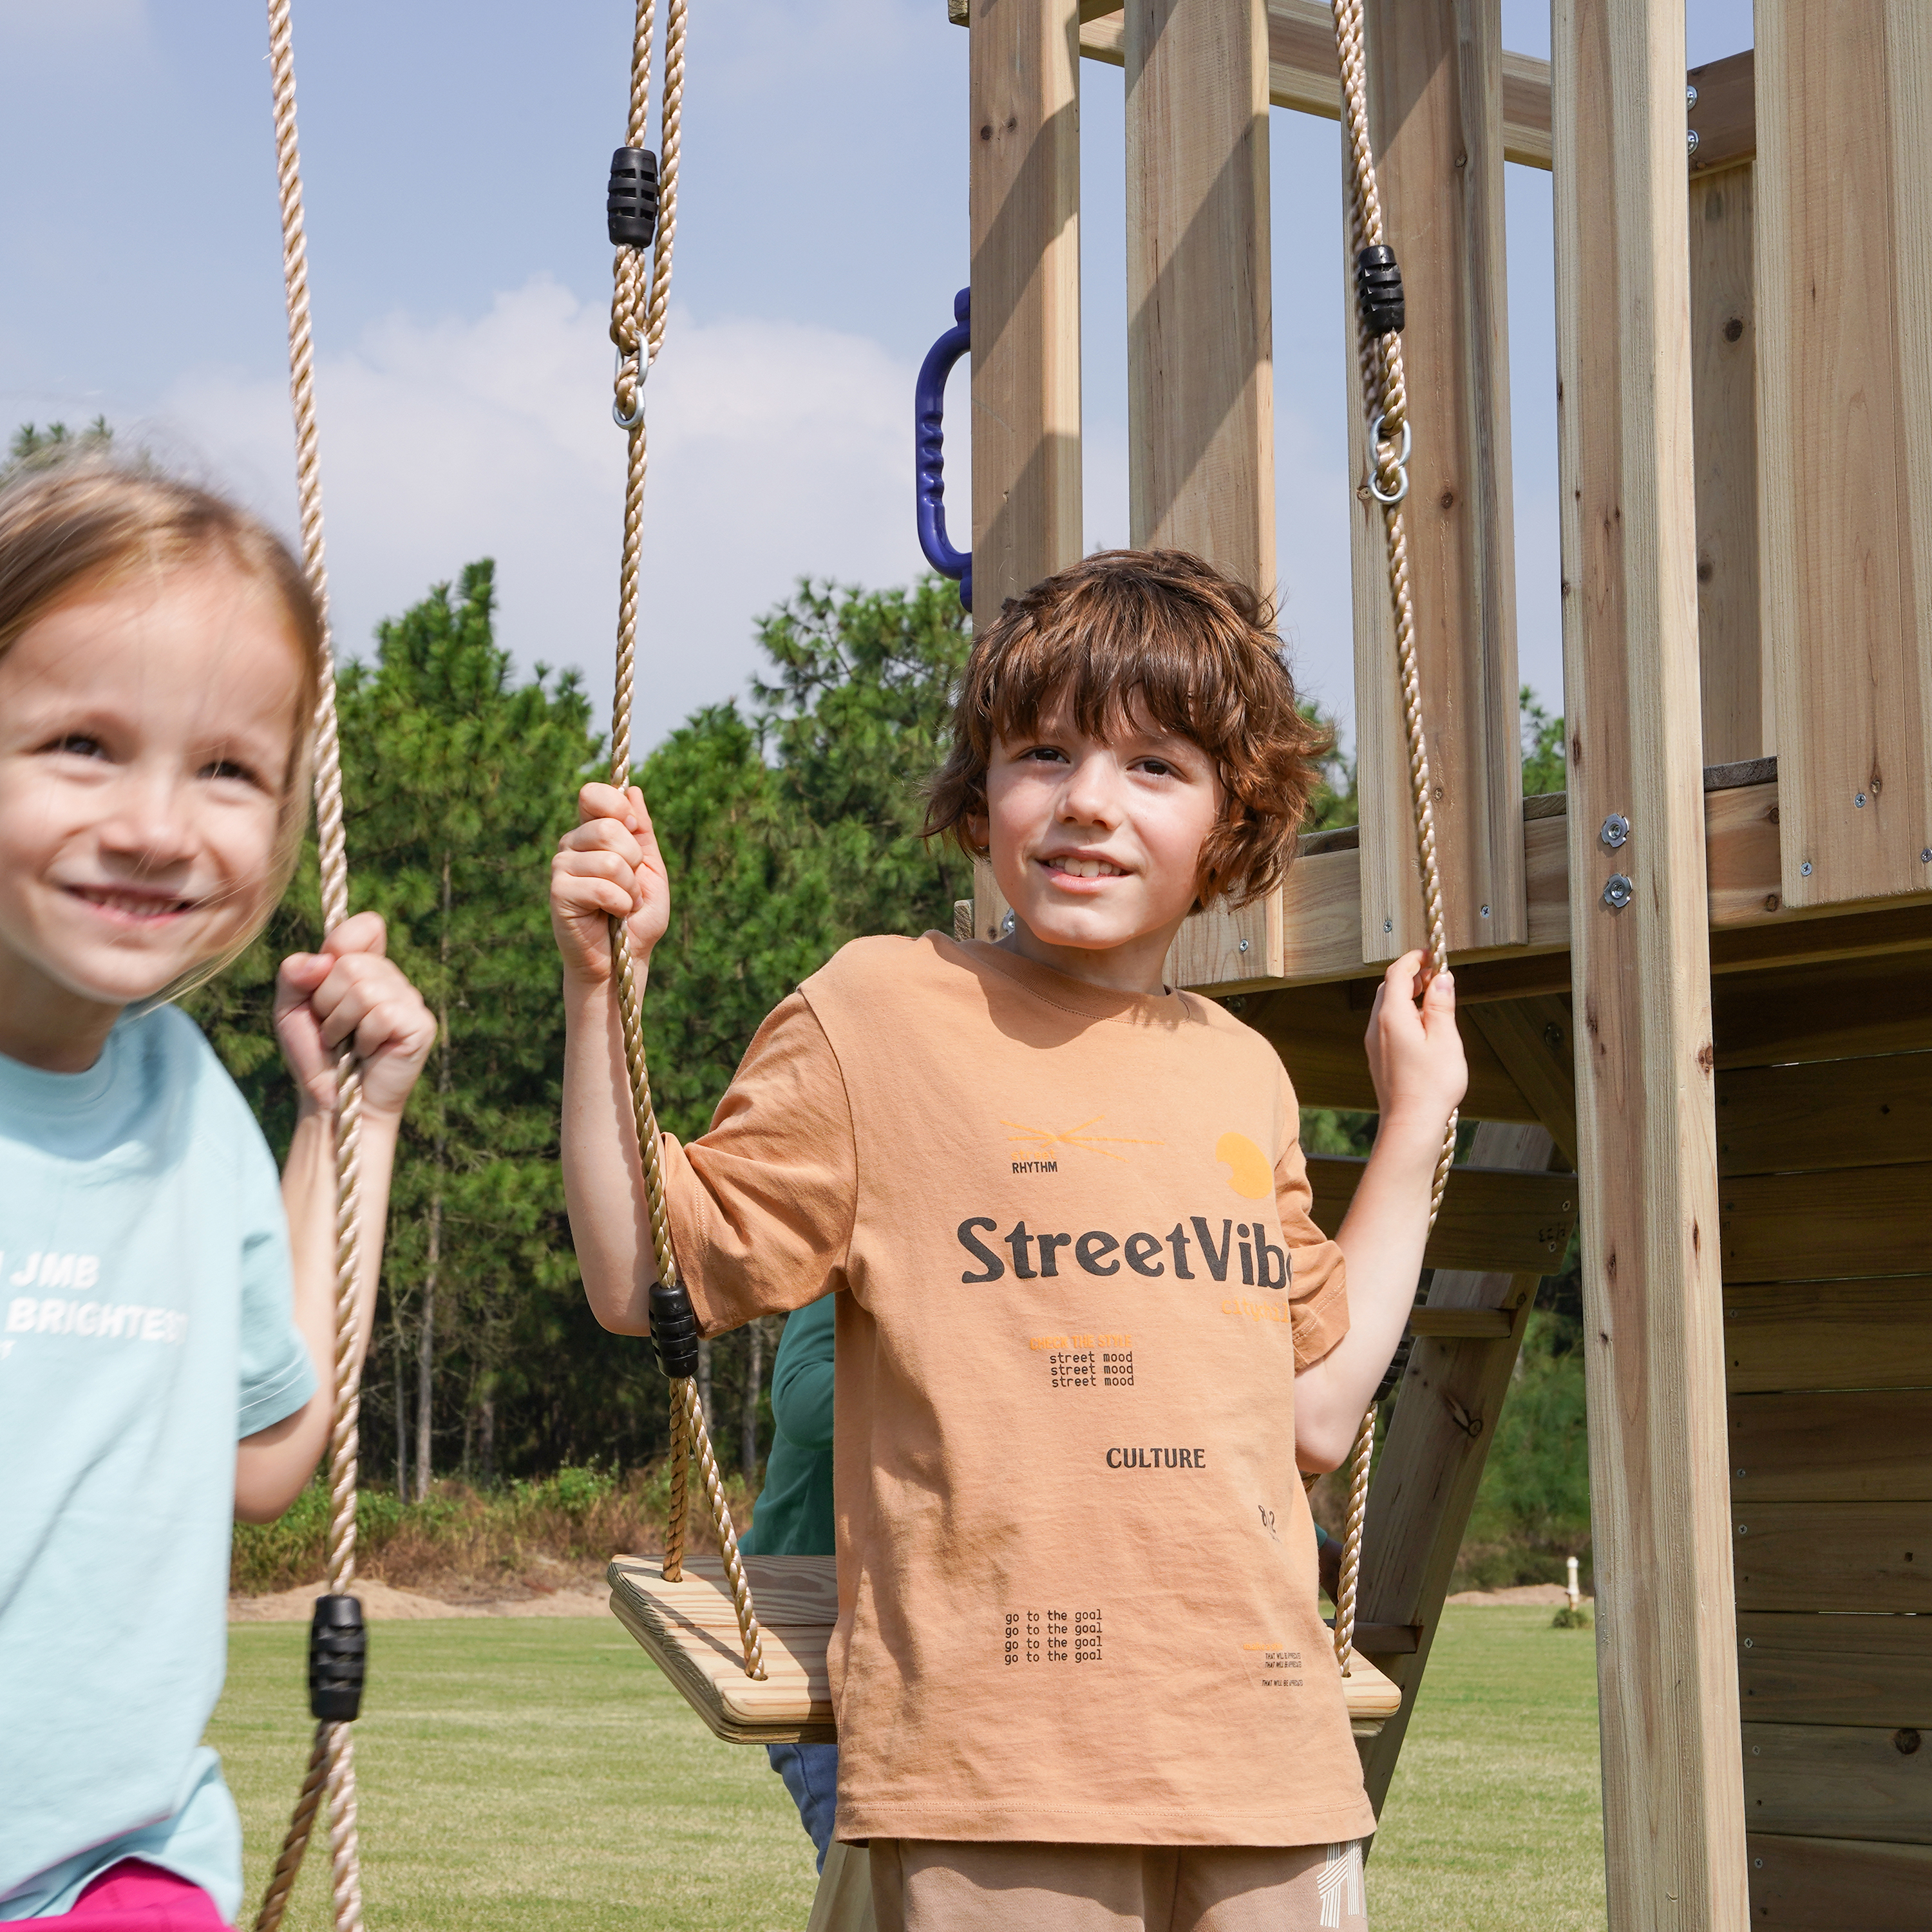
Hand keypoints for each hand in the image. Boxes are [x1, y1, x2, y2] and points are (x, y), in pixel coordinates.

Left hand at [275, 911, 436, 1119]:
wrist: (333, 1103)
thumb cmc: (316, 1057)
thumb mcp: (290, 1009)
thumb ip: (294, 974)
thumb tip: (323, 960)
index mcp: (366, 967)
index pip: (367, 926)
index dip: (340, 945)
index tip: (322, 979)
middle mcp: (392, 979)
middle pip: (351, 963)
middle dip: (326, 1002)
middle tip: (333, 1030)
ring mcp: (410, 1000)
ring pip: (365, 988)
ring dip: (340, 1023)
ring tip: (346, 1043)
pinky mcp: (421, 1025)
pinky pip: (382, 1013)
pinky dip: (363, 1037)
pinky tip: (367, 1052)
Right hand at [550, 783, 668, 985]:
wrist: (623, 960)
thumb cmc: (637, 917)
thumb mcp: (649, 868)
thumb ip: (643, 832)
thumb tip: (634, 791)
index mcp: (591, 833)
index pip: (593, 794)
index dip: (618, 808)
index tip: (634, 831)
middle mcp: (571, 845)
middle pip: (610, 828)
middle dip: (634, 862)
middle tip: (630, 886)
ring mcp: (561, 868)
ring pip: (611, 860)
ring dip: (630, 889)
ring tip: (623, 905)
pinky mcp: (558, 893)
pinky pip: (602, 887)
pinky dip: (620, 904)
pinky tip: (613, 915)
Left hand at [1363, 949, 1466, 1131]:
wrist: (1410, 1123)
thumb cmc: (1431, 1085)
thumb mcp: (1445, 1039)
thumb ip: (1441, 1005)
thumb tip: (1441, 978)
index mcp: (1391, 1016)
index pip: (1397, 973)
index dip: (1413, 959)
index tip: (1430, 954)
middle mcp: (1376, 1026)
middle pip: (1388, 988)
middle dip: (1410, 975)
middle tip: (1434, 973)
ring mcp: (1374, 1043)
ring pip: (1385, 1007)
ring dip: (1406, 995)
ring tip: (1432, 997)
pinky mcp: (1378, 1057)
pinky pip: (1386, 1025)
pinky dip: (1403, 1014)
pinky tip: (1423, 1026)